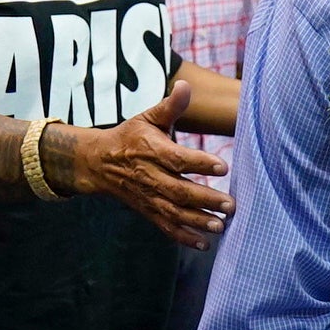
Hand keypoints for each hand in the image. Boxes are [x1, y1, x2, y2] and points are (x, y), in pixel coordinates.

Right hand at [68, 81, 233, 248]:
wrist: (97, 162)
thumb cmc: (131, 136)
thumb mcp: (148, 118)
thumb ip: (170, 106)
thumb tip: (186, 85)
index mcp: (152, 151)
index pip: (177, 158)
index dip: (200, 162)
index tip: (223, 166)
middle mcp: (150, 176)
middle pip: (179, 190)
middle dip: (205, 199)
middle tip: (231, 205)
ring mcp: (148, 197)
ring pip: (174, 212)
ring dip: (197, 221)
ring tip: (221, 225)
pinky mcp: (148, 210)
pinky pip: (166, 226)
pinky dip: (184, 237)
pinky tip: (205, 244)